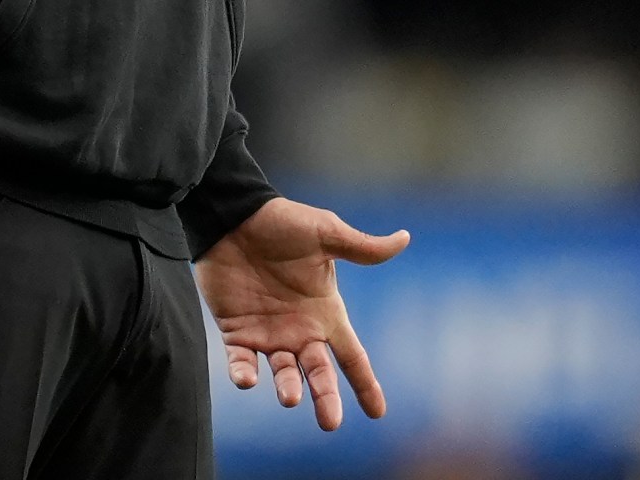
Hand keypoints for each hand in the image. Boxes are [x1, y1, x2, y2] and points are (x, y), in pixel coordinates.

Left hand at [195, 197, 408, 431]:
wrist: (235, 217)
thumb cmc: (283, 224)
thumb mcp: (327, 234)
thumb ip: (362, 247)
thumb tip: (404, 239)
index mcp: (325, 313)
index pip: (351, 355)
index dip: (365, 383)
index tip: (378, 413)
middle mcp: (300, 330)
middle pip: (319, 374)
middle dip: (326, 398)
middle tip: (330, 422)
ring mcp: (269, 334)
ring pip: (283, 373)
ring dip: (288, 387)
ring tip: (291, 398)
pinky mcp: (237, 332)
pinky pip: (240, 361)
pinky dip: (243, 374)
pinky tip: (247, 380)